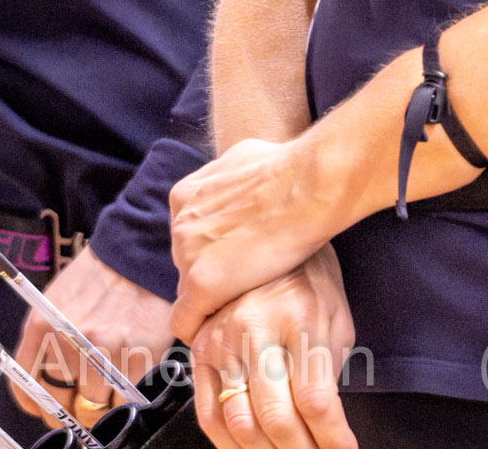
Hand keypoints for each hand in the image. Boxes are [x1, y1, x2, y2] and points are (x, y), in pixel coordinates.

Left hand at [11, 245, 173, 419]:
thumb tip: (46, 390)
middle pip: (62, 405)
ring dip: (103, 398)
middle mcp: (68, 340)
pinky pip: (125, 401)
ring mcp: (104, 349)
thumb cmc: (97, 277)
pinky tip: (129, 373)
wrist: (138, 248)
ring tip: (112, 374)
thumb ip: (44, 344)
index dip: (42, 405)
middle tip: (86, 395)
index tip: (54, 406)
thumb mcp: (55, 301)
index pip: (27, 391)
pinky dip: (126, 396)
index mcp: (42, 326)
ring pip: (95, 407)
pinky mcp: (137, 355)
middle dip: (74, 405)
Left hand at [172, 136, 334, 342]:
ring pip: (190, 292)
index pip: (190, 237)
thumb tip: (237, 189)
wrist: (306, 187)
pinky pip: (187, 322)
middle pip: (188, 264)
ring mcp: (187, 254)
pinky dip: (204, 328)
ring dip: (216, 296)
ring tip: (250, 293)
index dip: (217, 248)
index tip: (238, 253)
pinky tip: (228, 326)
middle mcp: (180, 223)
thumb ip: (228, 181)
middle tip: (249, 273)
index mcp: (186, 194)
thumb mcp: (245, 159)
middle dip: (215, 270)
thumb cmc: (289, 170)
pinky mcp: (200, 285)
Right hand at [189, 248, 357, 448]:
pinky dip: (229, 444)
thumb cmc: (311, 283)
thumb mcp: (337, 320)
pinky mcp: (201, 349)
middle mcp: (258, 330)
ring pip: (241, 424)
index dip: (332, 439)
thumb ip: (330, 373)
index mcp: (301, 319)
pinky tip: (250, 448)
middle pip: (277, 419)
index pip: (316, 401)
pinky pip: (209, 414)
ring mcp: (224, 341)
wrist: (268, 240)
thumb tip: (326, 428)